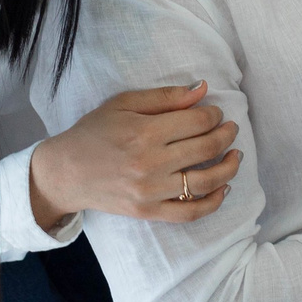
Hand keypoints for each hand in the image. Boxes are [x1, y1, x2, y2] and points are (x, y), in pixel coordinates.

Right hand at [28, 82, 238, 227]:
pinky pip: (190, 212)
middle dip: (227, 135)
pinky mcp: (149, 212)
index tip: (216, 112)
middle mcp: (151, 163)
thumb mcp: (123, 103)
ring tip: (236, 156)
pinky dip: (214, 201)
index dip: (214, 114)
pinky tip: (224, 188)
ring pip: (206, 181)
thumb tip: (202, 89)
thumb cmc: (94, 132)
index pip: (198, 122)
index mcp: (145, 132)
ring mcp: (151, 191)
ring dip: (229, 167)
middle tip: (231, 129)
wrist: (66, 172)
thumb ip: (165, 97)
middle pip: (207, 148)